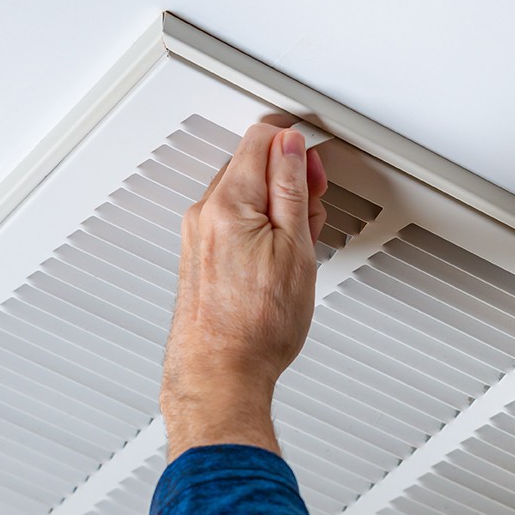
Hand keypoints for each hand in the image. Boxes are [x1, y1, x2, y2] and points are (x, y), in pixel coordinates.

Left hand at [161, 123, 327, 461]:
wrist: (221, 375)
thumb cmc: (257, 328)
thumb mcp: (295, 249)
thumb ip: (292, 188)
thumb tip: (291, 146)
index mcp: (229, 202)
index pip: (262, 138)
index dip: (297, 147)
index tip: (316, 170)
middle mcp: (205, 213)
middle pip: (251, 164)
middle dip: (289, 179)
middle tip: (313, 212)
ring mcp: (198, 236)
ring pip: (243, 195)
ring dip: (276, 207)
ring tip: (299, 245)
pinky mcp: (199, 258)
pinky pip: (233, 223)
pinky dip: (259, 229)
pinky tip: (278, 260)